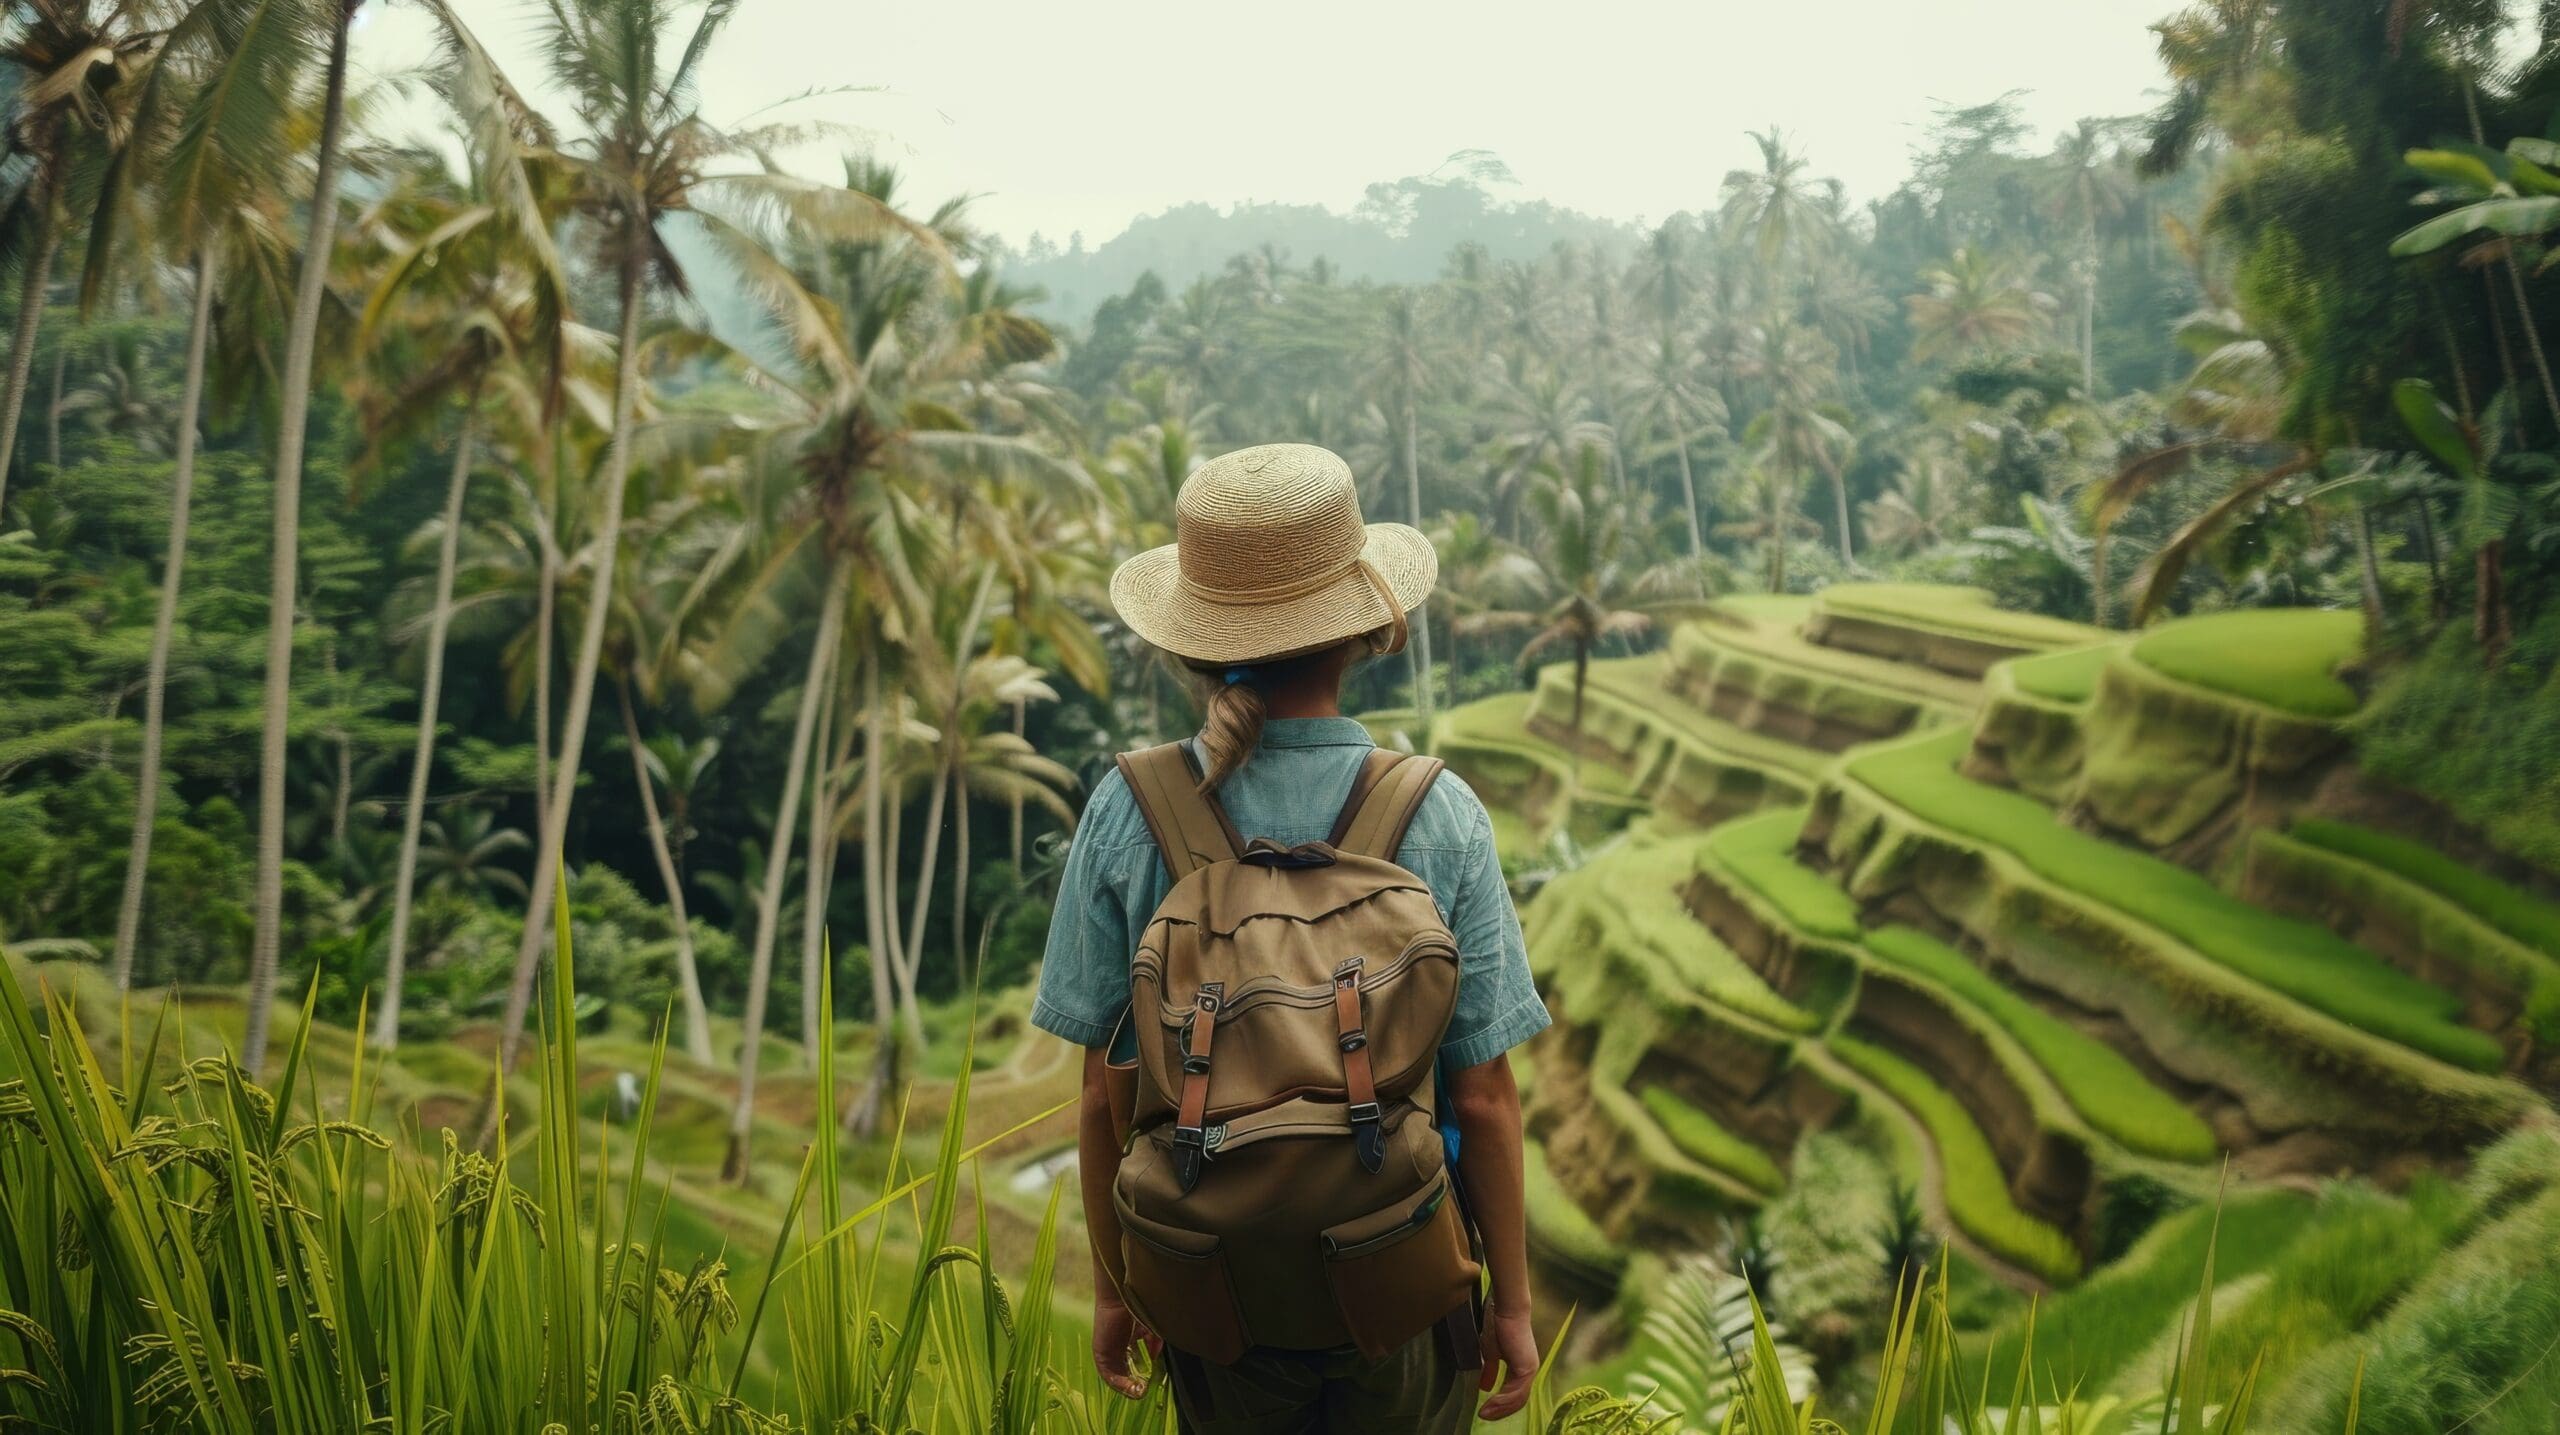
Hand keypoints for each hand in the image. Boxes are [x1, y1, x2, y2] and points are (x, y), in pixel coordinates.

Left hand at [1092, 1291, 1151, 1399]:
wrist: (1122, 1296)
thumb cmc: (1137, 1307)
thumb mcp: (1151, 1327)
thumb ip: (1154, 1341)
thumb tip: (1155, 1355)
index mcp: (1129, 1339)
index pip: (1135, 1362)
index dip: (1143, 1373)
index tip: (1152, 1380)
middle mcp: (1117, 1346)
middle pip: (1125, 1371)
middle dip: (1135, 1382)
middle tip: (1145, 1389)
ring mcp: (1107, 1351)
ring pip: (1116, 1375)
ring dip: (1127, 1386)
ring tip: (1139, 1392)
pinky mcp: (1100, 1354)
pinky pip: (1108, 1374)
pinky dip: (1119, 1382)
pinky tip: (1130, 1387)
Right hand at [1476, 1300, 1538, 1420]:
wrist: (1505, 1310)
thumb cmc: (1499, 1326)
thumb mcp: (1490, 1353)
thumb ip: (1490, 1370)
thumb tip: (1484, 1387)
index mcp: (1522, 1368)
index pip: (1515, 1394)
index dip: (1501, 1405)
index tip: (1486, 1412)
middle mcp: (1529, 1371)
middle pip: (1518, 1401)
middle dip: (1500, 1412)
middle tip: (1484, 1417)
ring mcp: (1529, 1370)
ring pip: (1517, 1399)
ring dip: (1500, 1409)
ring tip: (1484, 1414)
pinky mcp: (1526, 1367)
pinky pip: (1516, 1391)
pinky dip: (1502, 1400)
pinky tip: (1490, 1404)